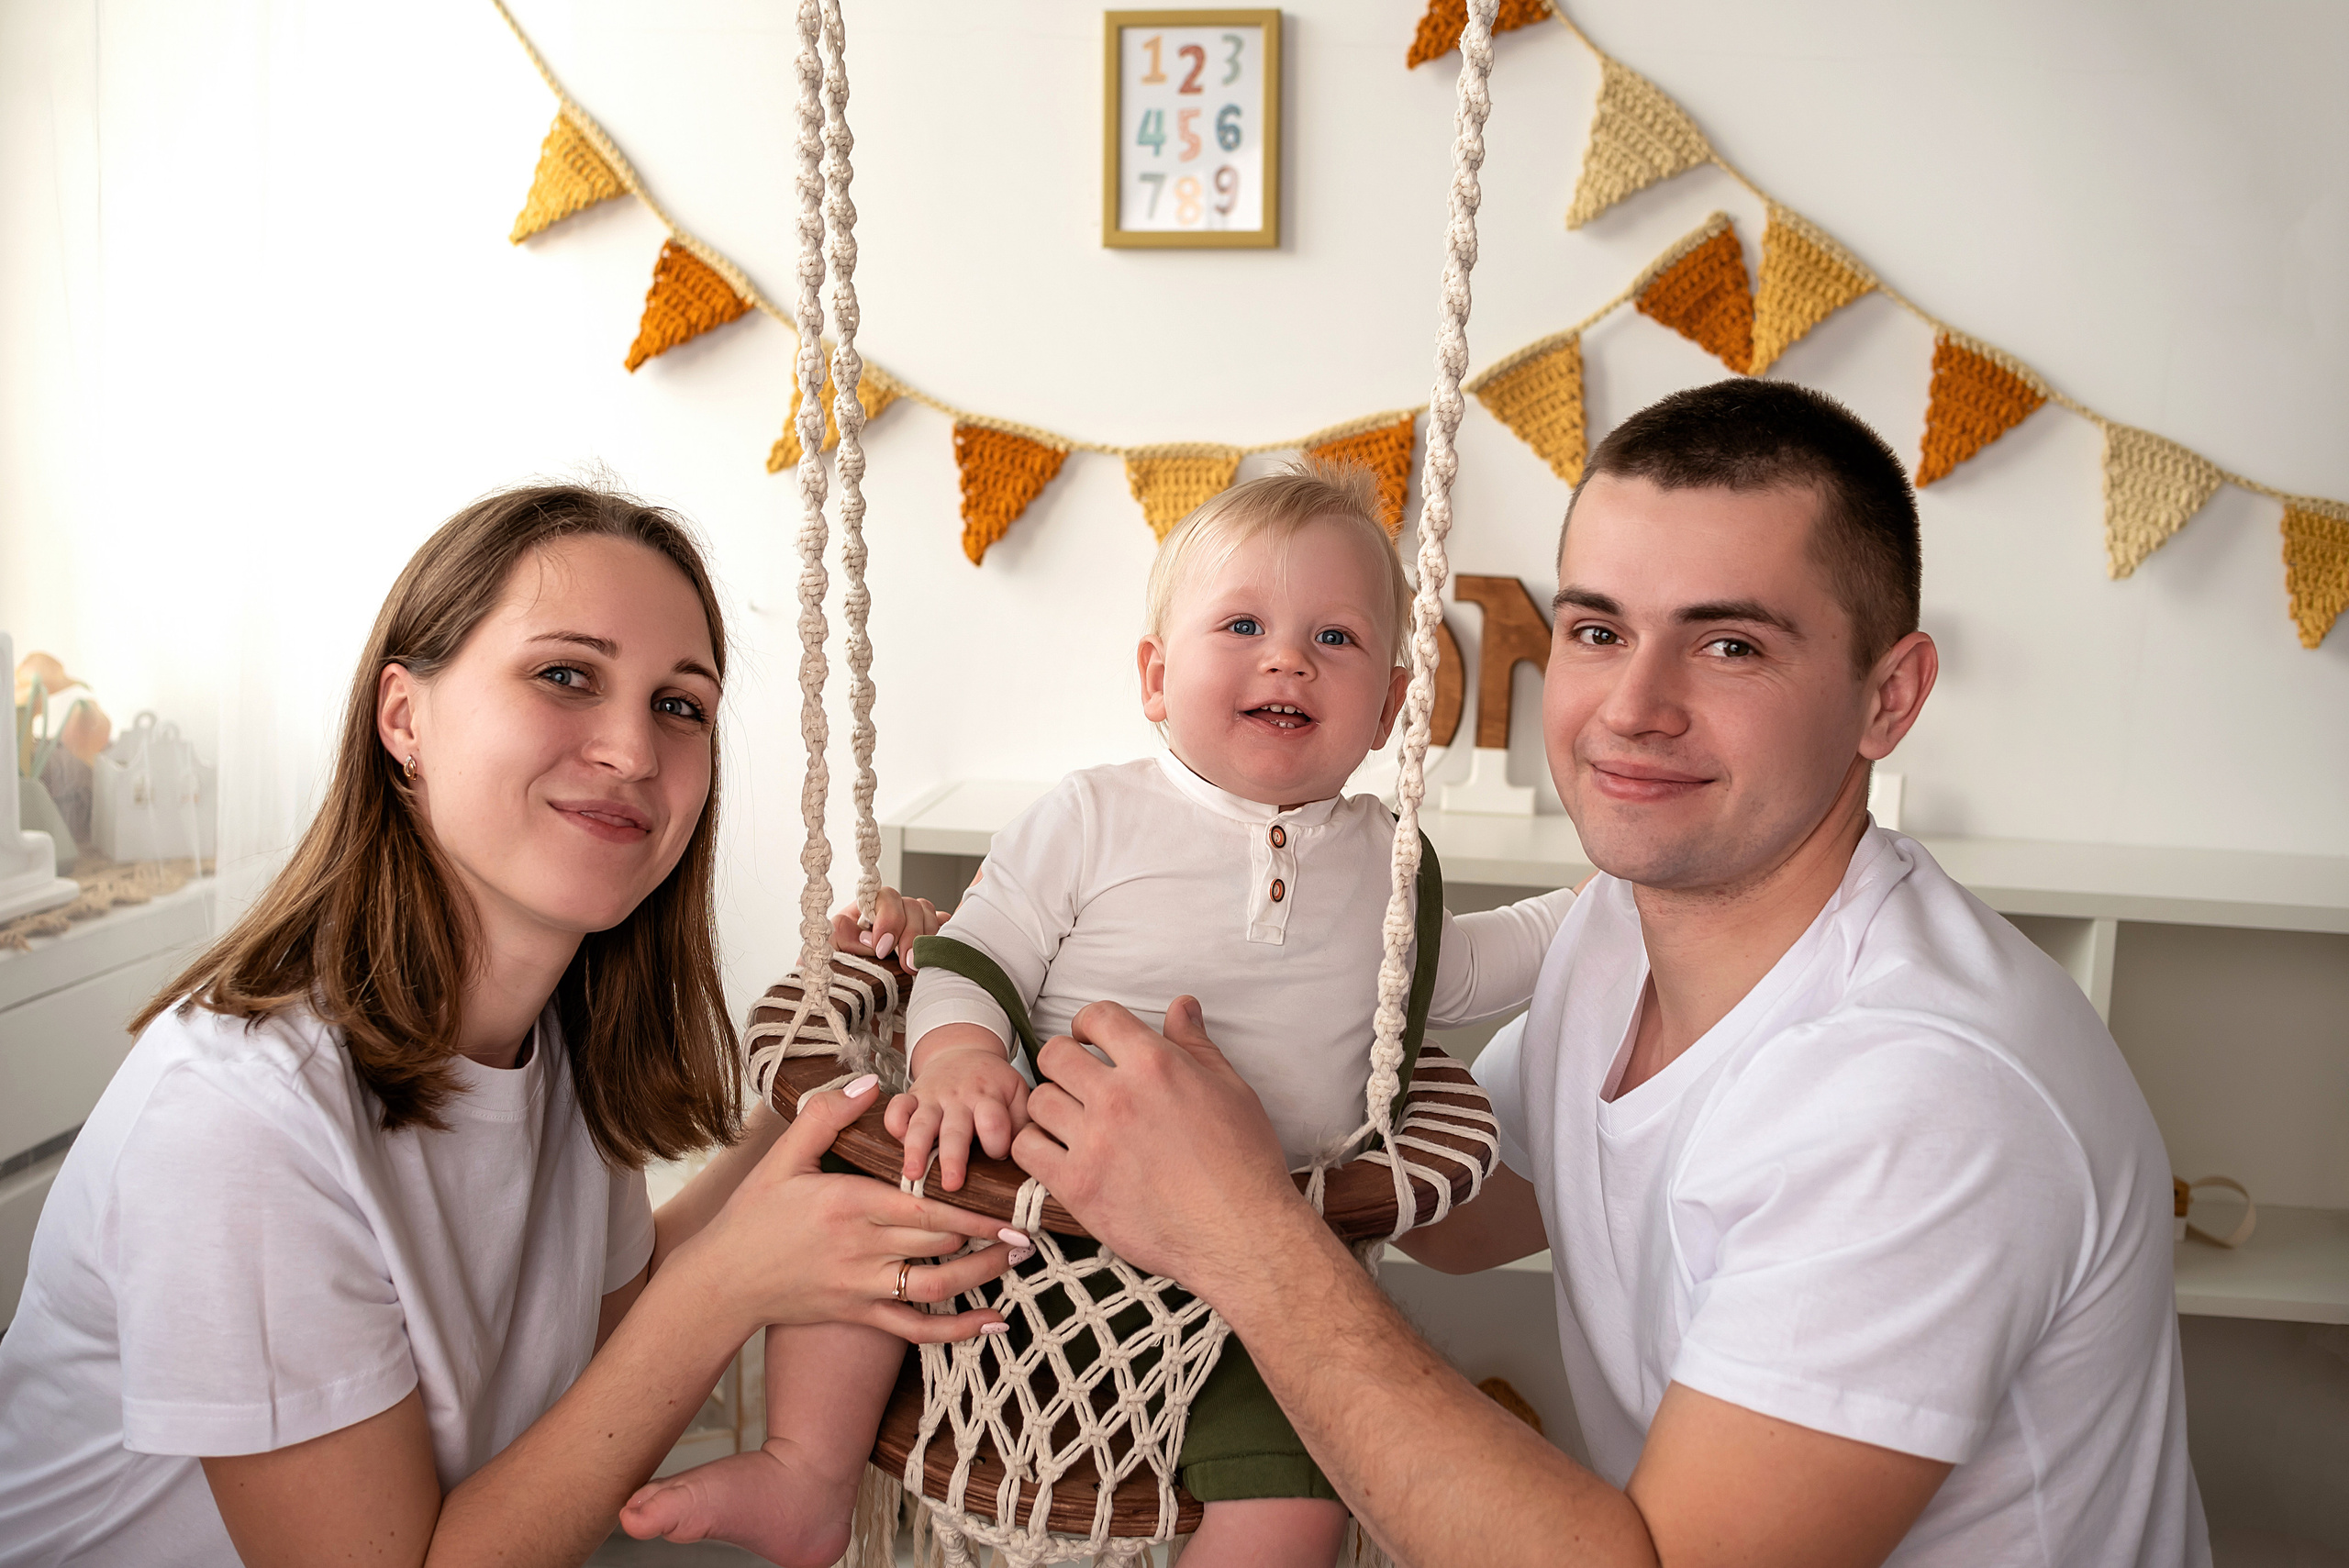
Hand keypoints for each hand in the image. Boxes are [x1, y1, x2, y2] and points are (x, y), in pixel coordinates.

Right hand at [683, 1077, 1018, 1342]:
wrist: (722, 1283)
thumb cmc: (754, 1216)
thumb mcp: (783, 1158)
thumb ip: (828, 1116)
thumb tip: (872, 1083)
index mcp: (848, 1205)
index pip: (925, 1208)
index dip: (972, 1208)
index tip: (1009, 1201)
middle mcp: (861, 1249)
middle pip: (940, 1244)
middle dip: (989, 1236)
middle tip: (1030, 1225)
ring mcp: (862, 1287)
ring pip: (936, 1287)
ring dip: (983, 1276)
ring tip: (1019, 1259)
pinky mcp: (859, 1315)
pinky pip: (917, 1329)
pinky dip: (959, 1330)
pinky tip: (994, 1322)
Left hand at [831, 886, 944, 962]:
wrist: (853, 988)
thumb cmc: (841, 963)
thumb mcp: (832, 948)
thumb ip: (843, 937)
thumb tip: (861, 933)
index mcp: (870, 906)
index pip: (887, 898)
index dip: (889, 920)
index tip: (882, 949)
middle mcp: (896, 910)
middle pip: (914, 906)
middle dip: (911, 936)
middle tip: (906, 964)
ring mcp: (915, 923)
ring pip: (931, 917)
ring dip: (927, 941)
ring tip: (917, 967)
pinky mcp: (930, 938)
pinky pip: (945, 928)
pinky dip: (944, 937)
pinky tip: (939, 952)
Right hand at [886, 1029, 1031, 1190]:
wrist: (965, 1052)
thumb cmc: (994, 1084)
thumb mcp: (1018, 1095)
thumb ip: (1023, 1124)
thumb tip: (1030, 1157)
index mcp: (990, 1097)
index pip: (994, 1121)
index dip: (996, 1141)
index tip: (997, 1156)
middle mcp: (960, 1098)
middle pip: (956, 1129)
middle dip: (953, 1157)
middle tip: (952, 1185)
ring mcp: (933, 1097)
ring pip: (922, 1123)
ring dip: (916, 1148)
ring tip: (913, 1174)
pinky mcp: (912, 1096)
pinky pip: (897, 1107)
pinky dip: (894, 1122)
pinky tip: (895, 1140)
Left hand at [1013, 996, 1302, 1285]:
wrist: (1240, 1233)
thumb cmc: (1244, 1164)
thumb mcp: (1231, 1089)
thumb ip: (1196, 1044)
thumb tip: (1181, 1007)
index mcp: (1156, 1064)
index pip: (1099, 1016)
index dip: (1089, 1024)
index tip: (1090, 1040)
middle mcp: (1118, 1096)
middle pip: (1055, 1054)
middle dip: (1063, 1062)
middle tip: (1076, 1082)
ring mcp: (1094, 1141)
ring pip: (1037, 1100)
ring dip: (1050, 1107)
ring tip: (1068, 1122)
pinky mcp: (1078, 1186)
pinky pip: (1027, 1149)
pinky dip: (1035, 1147)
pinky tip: (1058, 1154)